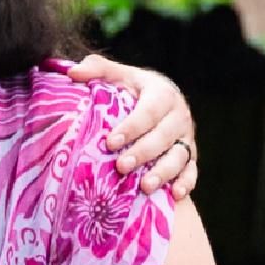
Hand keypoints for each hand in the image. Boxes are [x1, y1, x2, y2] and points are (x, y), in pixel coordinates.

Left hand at [59, 57, 199, 202]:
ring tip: (145, 187)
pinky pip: (192, 170)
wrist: (162, 100)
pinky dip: (186, 182)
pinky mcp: (190, 155)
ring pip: (179, 156)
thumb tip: (72, 72)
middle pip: (163, 137)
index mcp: (162, 94)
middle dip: (142, 153)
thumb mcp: (119, 76)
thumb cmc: (133, 89)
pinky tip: (175, 195)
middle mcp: (179, 116)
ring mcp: (186, 137)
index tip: (110, 142)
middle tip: (121, 167)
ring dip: (163, 172)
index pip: (148, 112)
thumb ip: (98, 69)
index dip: (130, 128)